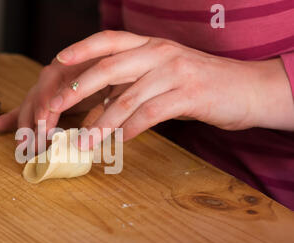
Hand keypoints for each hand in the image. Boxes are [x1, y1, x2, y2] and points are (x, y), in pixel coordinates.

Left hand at [0, 31, 293, 149]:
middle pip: (109, 67)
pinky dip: (130, 130)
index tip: (57, 61)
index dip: (81, 49)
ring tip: (83, 143)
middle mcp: (159, 52)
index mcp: (149, 45)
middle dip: (77, 89)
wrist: (246, 89)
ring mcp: (174, 72)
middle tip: (53, 109)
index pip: (108, 40)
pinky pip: (150, 114)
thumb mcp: (160, 78)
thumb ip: (128, 88)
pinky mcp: (188, 95)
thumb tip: (92, 111)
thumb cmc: (197, 85)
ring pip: (127, 97)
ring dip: (100, 123)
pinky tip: (119, 142)